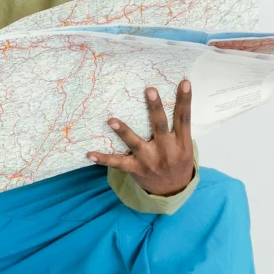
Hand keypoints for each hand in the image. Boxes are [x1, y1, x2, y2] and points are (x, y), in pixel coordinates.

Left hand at [87, 80, 194, 198]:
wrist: (173, 191)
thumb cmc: (177, 161)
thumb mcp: (185, 146)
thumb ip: (178, 127)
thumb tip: (167, 99)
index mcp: (181, 143)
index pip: (184, 118)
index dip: (184, 100)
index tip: (184, 83)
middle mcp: (166, 151)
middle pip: (160, 126)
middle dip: (155, 109)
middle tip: (150, 90)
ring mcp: (149, 161)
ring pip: (135, 144)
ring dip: (123, 132)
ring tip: (111, 120)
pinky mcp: (135, 169)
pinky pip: (117, 163)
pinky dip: (103, 159)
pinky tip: (89, 154)